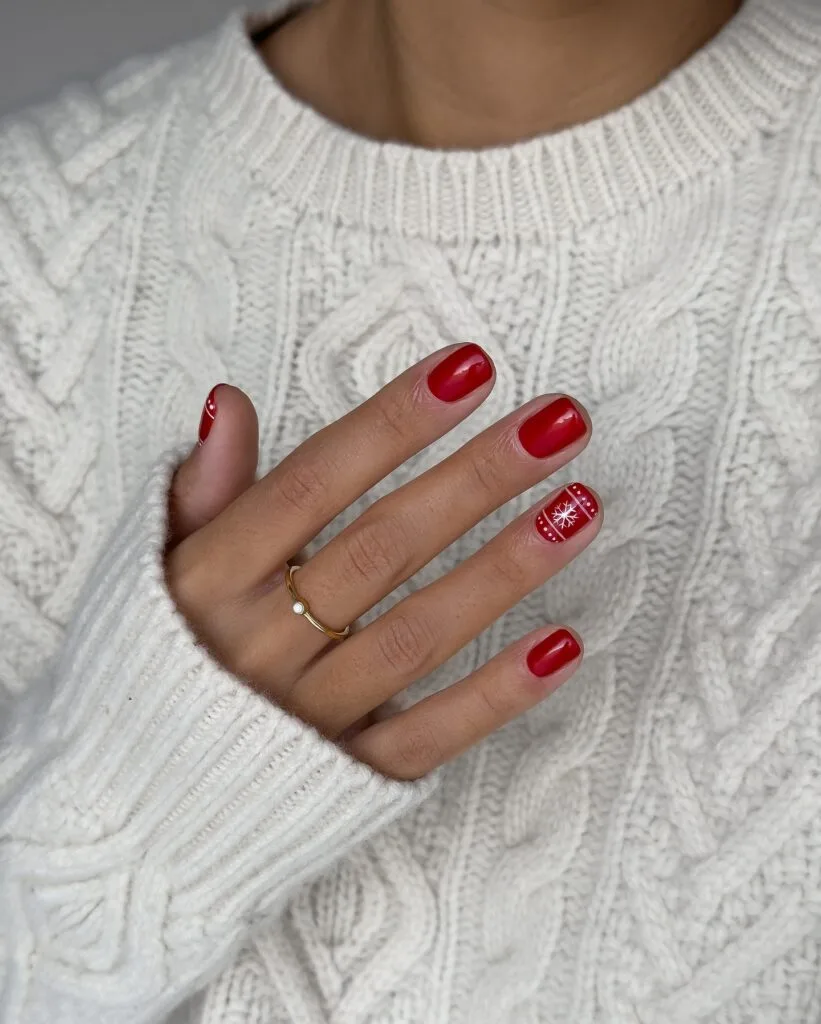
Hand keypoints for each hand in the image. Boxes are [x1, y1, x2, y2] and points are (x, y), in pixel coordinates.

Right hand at [166, 344, 600, 779]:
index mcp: (212, 581)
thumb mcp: (156, 569)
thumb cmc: (158, 661)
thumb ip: (202, 490)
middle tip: (559, 423)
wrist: (138, 803)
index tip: (469, 369)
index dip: (393, 423)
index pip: (314, 483)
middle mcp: (262, 644)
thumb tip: (228, 400)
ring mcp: (308, 716)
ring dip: (505, 570)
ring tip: (581, 506)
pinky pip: (427, 736)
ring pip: (419, 635)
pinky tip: (562, 645)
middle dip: (476, 479)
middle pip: (384, 549)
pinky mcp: (347, 779)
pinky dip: (495, 695)